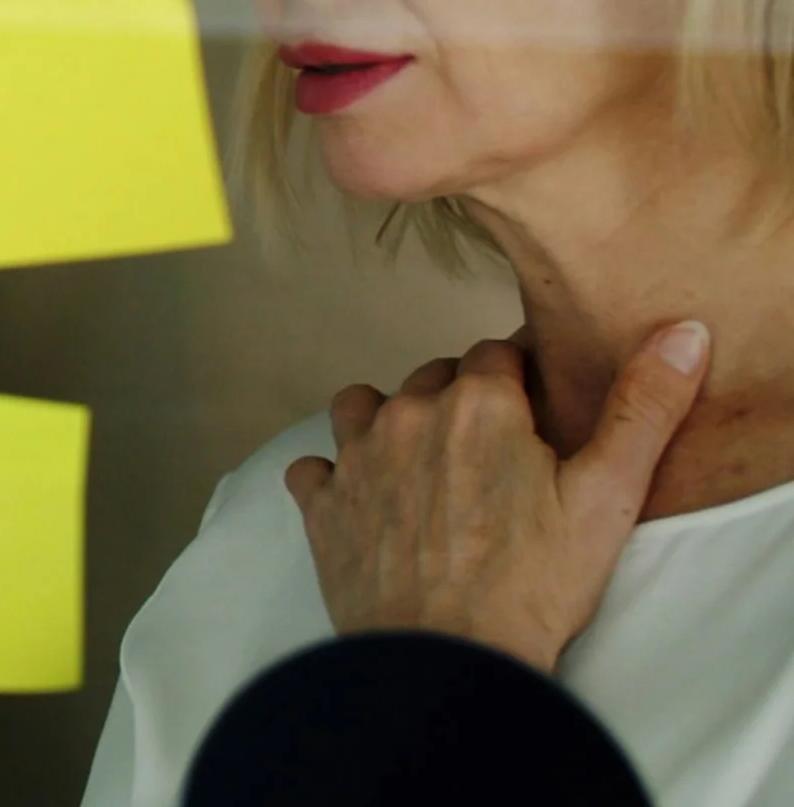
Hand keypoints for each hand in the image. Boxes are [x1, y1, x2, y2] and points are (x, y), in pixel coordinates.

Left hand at [286, 323, 707, 672]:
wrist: (449, 660)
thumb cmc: (534, 585)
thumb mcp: (608, 497)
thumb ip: (641, 410)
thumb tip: (681, 335)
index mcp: (477, 404)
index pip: (498, 352)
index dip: (521, 374)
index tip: (538, 403)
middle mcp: (406, 415)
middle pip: (435, 378)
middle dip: (466, 401)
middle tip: (497, 450)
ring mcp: (356, 459)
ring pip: (365, 407)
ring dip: (393, 423)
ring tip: (430, 465)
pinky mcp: (322, 506)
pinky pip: (314, 468)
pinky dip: (336, 476)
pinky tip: (364, 500)